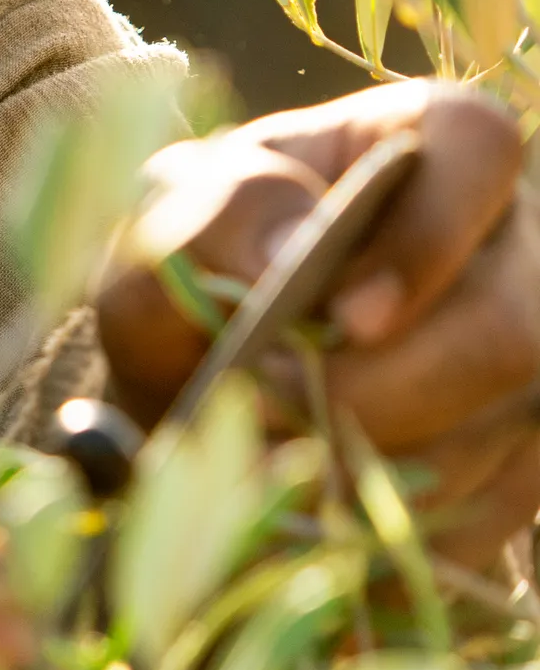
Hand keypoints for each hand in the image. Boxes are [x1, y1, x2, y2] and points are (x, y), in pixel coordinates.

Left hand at [98, 79, 539, 569]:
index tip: (342, 318)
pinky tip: (312, 509)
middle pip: (514, 327)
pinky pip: (489, 517)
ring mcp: (528, 361)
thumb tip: (290, 249)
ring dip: (374, 469)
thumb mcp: (166, 226)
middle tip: (272, 414)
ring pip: (501, 435)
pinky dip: (389, 526)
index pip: (478, 148)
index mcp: (426, 143)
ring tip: (269, 458)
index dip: (427, 238)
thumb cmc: (187, 270)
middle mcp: (508, 244)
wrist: (191, 382)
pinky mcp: (523, 460)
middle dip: (385, 393)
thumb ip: (210, 216)